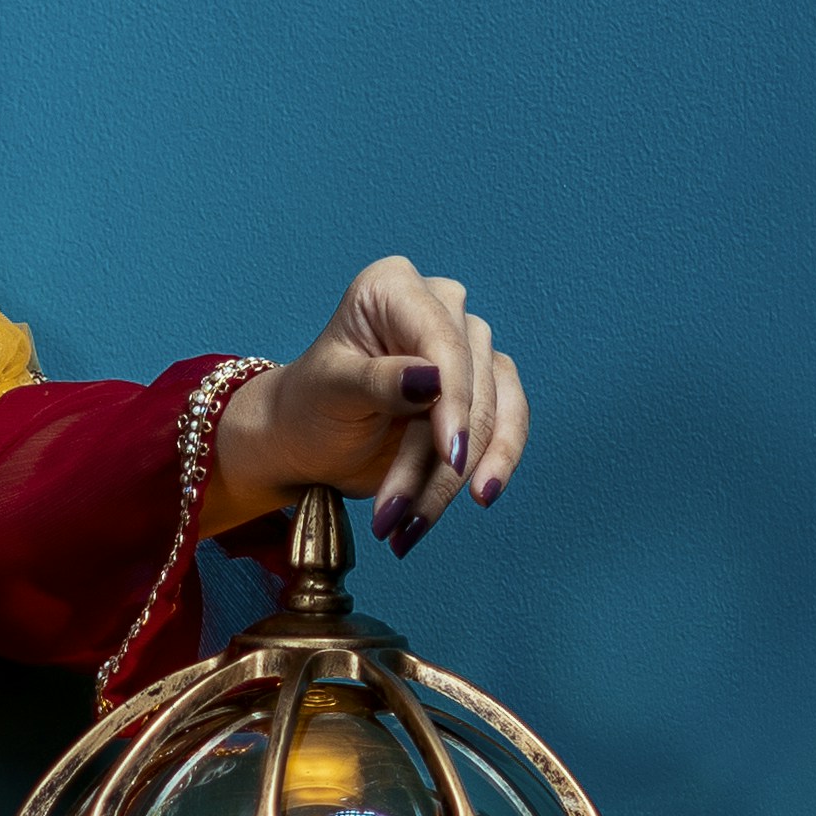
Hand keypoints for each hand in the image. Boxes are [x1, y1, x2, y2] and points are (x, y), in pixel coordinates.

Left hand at [211, 258, 527, 555]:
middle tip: (403, 515)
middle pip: (470, 384)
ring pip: (492, 412)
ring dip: (459, 479)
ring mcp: (465, 347)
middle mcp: (438, 306)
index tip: (451, 456)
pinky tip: (476, 501)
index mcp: (393, 288)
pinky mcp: (484, 387)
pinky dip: (491, 468)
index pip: (442, 341)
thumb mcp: (331, 391)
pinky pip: (507, 425)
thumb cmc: (309, 406)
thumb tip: (432, 379)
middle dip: (440, 461)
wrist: (307, 442)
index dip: (453, 400)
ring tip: (414, 526)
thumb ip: (379, 381)